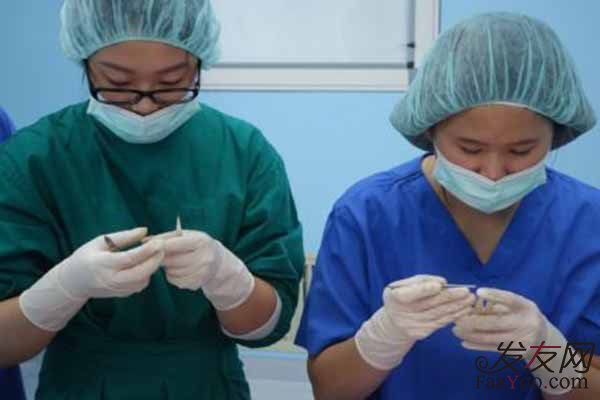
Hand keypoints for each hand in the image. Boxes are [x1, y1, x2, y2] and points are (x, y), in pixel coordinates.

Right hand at [20, 227, 164, 330]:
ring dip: (152, 266)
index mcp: (102, 264)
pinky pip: (140, 284)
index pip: (129, 258)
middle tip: (163, 246)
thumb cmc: (87, 257)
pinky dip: (147, 273)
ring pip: (143, 280)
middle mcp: (110, 279)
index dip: (147, 250)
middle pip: (140, 273)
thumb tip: (145, 230)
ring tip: (154, 252)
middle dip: (155, 260)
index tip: (159, 241)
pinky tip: (145, 263)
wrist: (74, 282)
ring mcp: (117, 289)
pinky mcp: (122, 294)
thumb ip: (123, 237)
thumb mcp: (100, 242)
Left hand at [158, 229, 254, 310]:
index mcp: (201, 241)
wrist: (218, 263)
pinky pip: (175, 280)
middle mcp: (204, 257)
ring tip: (172, 261)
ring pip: (171, 271)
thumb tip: (143, 241)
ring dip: (167, 267)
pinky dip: (171, 275)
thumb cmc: (197, 245)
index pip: (175, 244)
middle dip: (161, 257)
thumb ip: (166, 237)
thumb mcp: (187, 236)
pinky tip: (177, 269)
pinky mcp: (197, 283)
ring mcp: (202, 273)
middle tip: (158, 254)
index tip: (150, 245)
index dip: (160, 245)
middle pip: (171, 260)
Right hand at [355, 275, 474, 369]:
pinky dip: (455, 315)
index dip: (424, 290)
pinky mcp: (423, 333)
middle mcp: (403, 313)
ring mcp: (413, 325)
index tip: (439, 285)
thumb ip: (420, 281)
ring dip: (457, 307)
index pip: (409, 294)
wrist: (393, 323)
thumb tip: (443, 283)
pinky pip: (441, 322)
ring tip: (470, 299)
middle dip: (449, 297)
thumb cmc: (400, 297)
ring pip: (438, 314)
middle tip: (465, 291)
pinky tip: (465, 309)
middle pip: (429, 304)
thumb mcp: (401, 285)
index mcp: (394, 298)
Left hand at [453, 288, 580, 394]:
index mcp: (526, 307)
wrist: (543, 340)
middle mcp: (526, 323)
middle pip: (497, 322)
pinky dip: (477, 345)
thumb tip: (473, 300)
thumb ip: (498, 302)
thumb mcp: (517, 305)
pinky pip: (493, 348)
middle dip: (474, 321)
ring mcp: (522, 339)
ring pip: (492, 338)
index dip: (494, 295)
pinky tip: (464, 342)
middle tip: (457, 318)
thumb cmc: (522, 315)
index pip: (510, 299)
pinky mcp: (516, 351)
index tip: (477, 291)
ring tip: (455, 330)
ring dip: (471, 335)